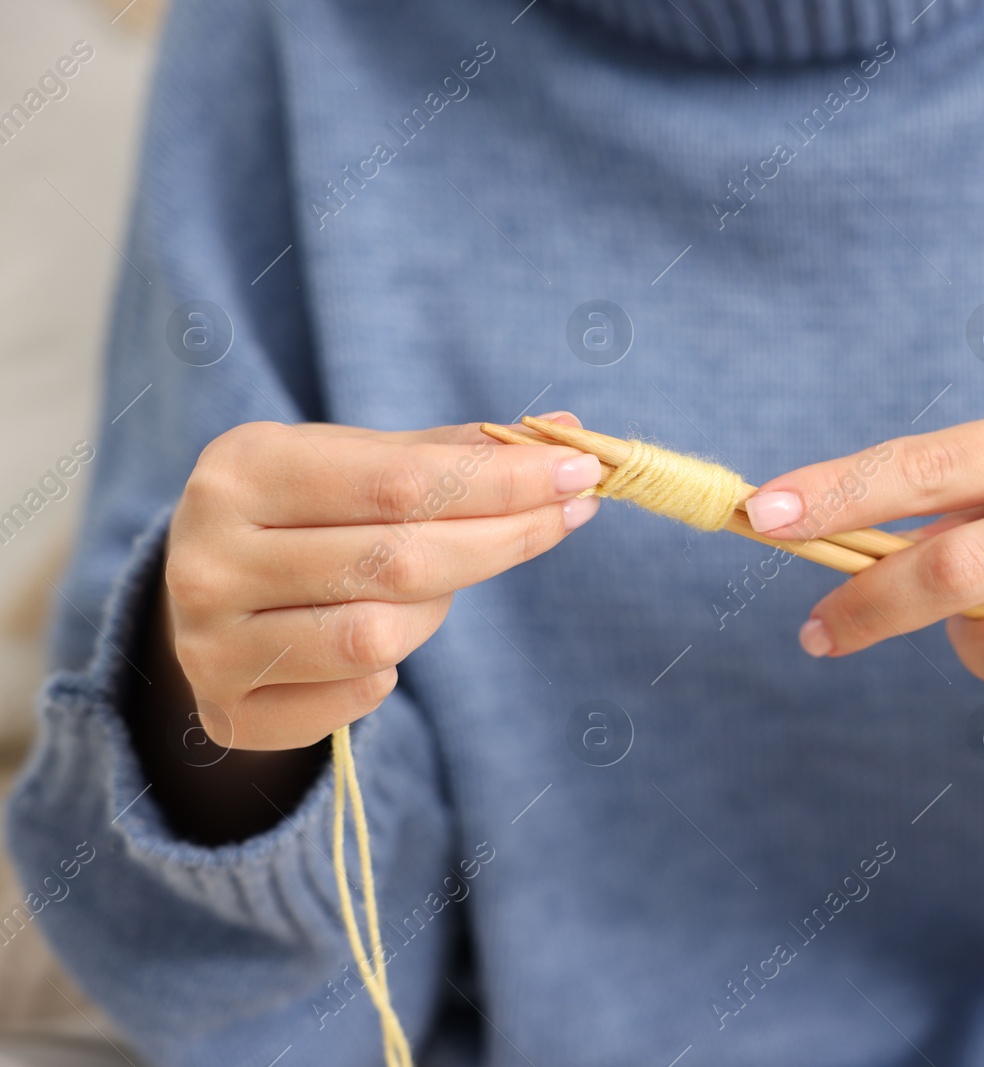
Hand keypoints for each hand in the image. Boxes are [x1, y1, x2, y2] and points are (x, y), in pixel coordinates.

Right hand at [162, 413, 600, 749]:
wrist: (204, 595)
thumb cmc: (305, 511)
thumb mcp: (360, 462)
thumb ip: (458, 452)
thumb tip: (569, 434)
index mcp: (242, 471)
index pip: (401, 481)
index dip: (504, 481)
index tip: (580, 472)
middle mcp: (209, 559)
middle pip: (402, 561)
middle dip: (504, 538)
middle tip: (568, 514)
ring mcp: (210, 646)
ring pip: (382, 638)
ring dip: (434, 611)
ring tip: (429, 586)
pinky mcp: (229, 714)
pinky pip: (359, 697)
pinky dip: (387, 671)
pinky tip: (376, 641)